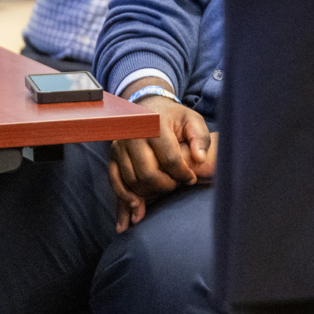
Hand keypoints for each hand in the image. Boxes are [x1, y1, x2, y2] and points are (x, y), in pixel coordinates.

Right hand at [108, 91, 213, 230]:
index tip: (191, 179)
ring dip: (148, 193)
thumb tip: (200, 159)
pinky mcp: (112, 155)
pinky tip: (136, 206)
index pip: (169, 158)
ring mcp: (120, 146)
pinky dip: (124, 195)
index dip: (182, 173)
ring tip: (164, 192)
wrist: (148, 108)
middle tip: (176, 186)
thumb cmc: (174, 117)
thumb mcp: (192, 120)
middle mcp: (134, 135)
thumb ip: (200, 137)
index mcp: (155, 125)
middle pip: (148, 173)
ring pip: (132, 180)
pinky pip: (114, 180)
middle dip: (165, 186)